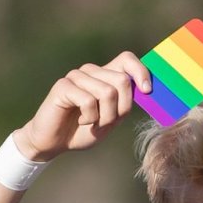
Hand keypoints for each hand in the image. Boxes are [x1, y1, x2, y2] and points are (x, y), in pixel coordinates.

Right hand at [16, 51, 149, 161]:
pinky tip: (80, 120)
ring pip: (108, 92)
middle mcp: (91, 71)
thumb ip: (126, 104)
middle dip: (120, 109)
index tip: (147, 91)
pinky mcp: (63, 86)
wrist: (55, 143)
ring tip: (92, 122)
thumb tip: (146, 90)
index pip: (127, 59)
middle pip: (122, 80)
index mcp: (105, 76)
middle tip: (107, 121)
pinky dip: (89, 117)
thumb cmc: (84, 130)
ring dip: (105, 117)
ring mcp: (76, 76)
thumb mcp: (112, 119)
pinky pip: (89, 101)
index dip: (140, 71)